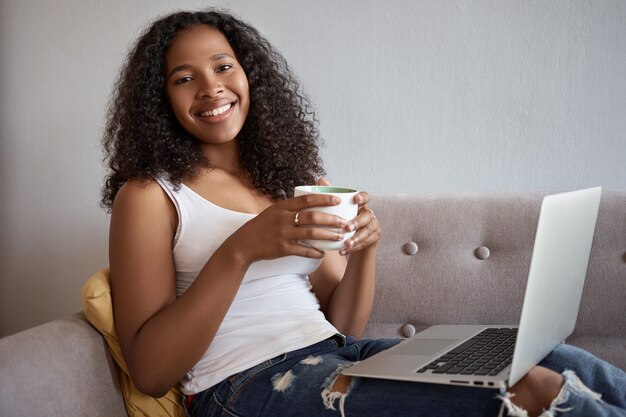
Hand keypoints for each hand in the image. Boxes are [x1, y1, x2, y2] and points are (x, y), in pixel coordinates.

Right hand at [225, 191, 348, 262]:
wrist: (244, 244)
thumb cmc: (261, 226)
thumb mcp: (273, 211)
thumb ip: (290, 207)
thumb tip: (309, 201)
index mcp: (282, 207)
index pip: (307, 199)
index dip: (324, 199)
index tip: (338, 201)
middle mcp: (283, 219)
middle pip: (313, 217)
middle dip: (331, 220)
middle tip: (345, 222)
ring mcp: (283, 234)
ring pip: (311, 233)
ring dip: (328, 235)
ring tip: (340, 237)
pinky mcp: (283, 249)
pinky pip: (303, 250)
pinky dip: (315, 252)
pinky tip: (323, 253)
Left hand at [316, 178, 380, 255]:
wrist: (351, 241)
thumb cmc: (342, 222)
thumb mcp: (336, 210)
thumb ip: (329, 196)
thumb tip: (320, 179)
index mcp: (361, 205)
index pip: (366, 196)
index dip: (362, 197)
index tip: (355, 200)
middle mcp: (369, 213)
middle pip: (367, 215)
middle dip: (357, 221)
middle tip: (347, 227)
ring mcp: (374, 226)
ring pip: (368, 231)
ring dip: (357, 238)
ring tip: (346, 244)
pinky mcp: (374, 238)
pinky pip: (366, 243)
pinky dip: (354, 248)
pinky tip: (343, 251)